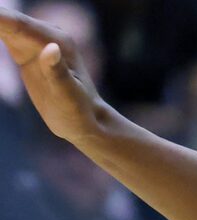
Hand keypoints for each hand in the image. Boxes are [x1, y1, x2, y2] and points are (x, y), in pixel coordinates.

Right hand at [0, 9, 106, 145]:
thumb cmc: (80, 113)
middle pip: (5, 18)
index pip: (15, 23)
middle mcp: (46, 35)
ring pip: (1, 23)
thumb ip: (58, 73)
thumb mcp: (69, 97)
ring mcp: (35, 40)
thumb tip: (50, 48)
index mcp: (55, 41)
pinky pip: (1, 32)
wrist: (86, 123)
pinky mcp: (25, 49)